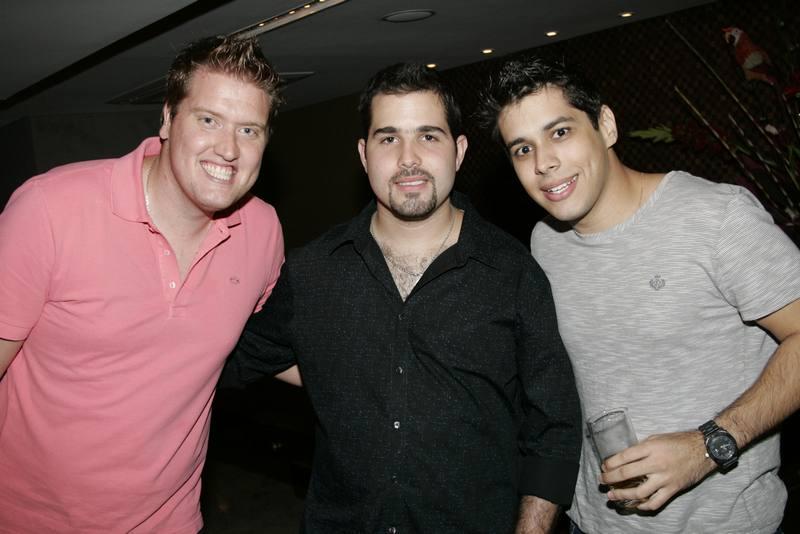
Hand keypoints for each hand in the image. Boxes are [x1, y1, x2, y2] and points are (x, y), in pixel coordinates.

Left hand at [600, 430, 716, 510]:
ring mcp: (665, 478)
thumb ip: (641, 448)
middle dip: (610, 478)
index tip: (603, 466)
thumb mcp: (656, 439)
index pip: (623, 457)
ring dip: (622, 495)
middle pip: (626, 474)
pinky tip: (635, 505)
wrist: (704, 450)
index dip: (610, 463)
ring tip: (612, 495)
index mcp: (650, 448)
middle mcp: (656, 464)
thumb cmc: (679, 442)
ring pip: (639, 492)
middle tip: (602, 481)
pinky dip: (644, 506)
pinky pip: (656, 502)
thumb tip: (624, 458)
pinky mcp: (673, 489)